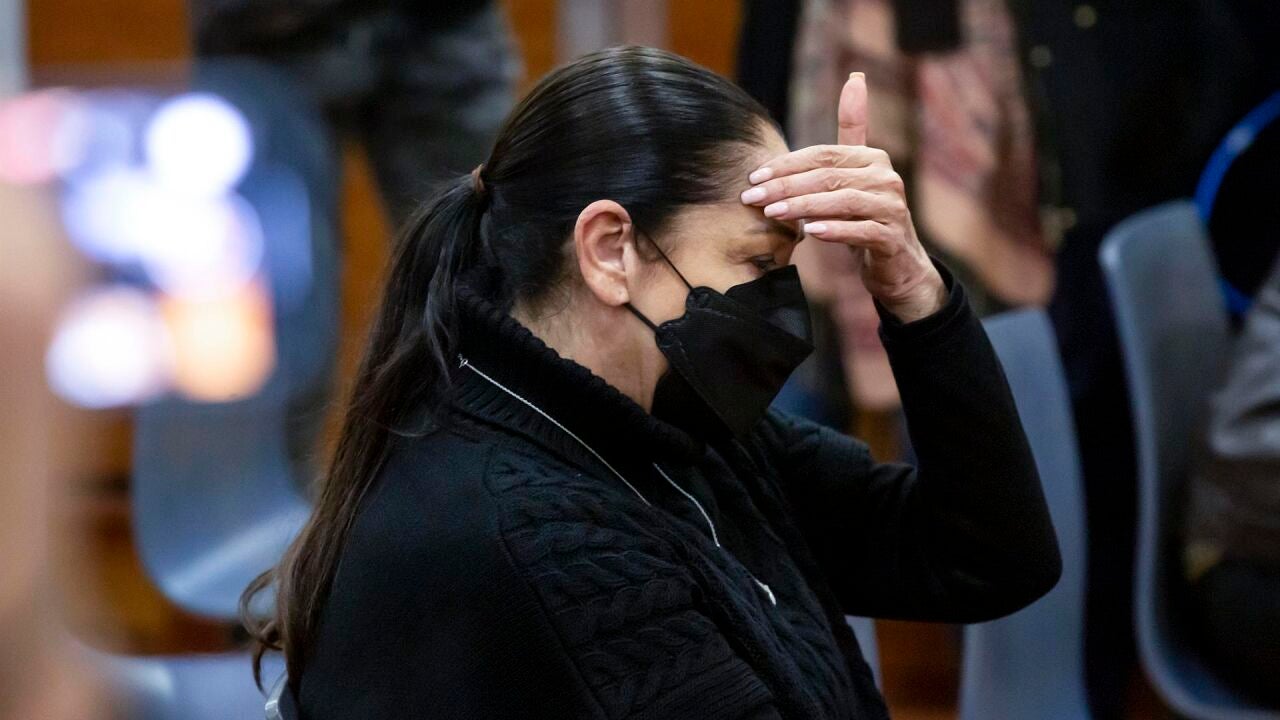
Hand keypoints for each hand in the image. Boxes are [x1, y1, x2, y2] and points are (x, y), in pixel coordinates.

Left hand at [740, 73, 946, 321]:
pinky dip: (835, 230)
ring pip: (843, 201)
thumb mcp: (855, 175)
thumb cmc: (865, 216)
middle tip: (752, 197)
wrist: (896, 264)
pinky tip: (810, 233)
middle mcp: (886, 177)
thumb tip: (855, 79)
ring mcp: (892, 207)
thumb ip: (852, 131)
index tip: (754, 177)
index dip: (786, 165)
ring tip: (773, 213)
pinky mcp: (892, 237)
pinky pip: (861, 230)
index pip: (823, 155)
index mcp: (872, 158)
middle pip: (828, 176)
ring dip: (803, 207)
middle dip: (786, 186)